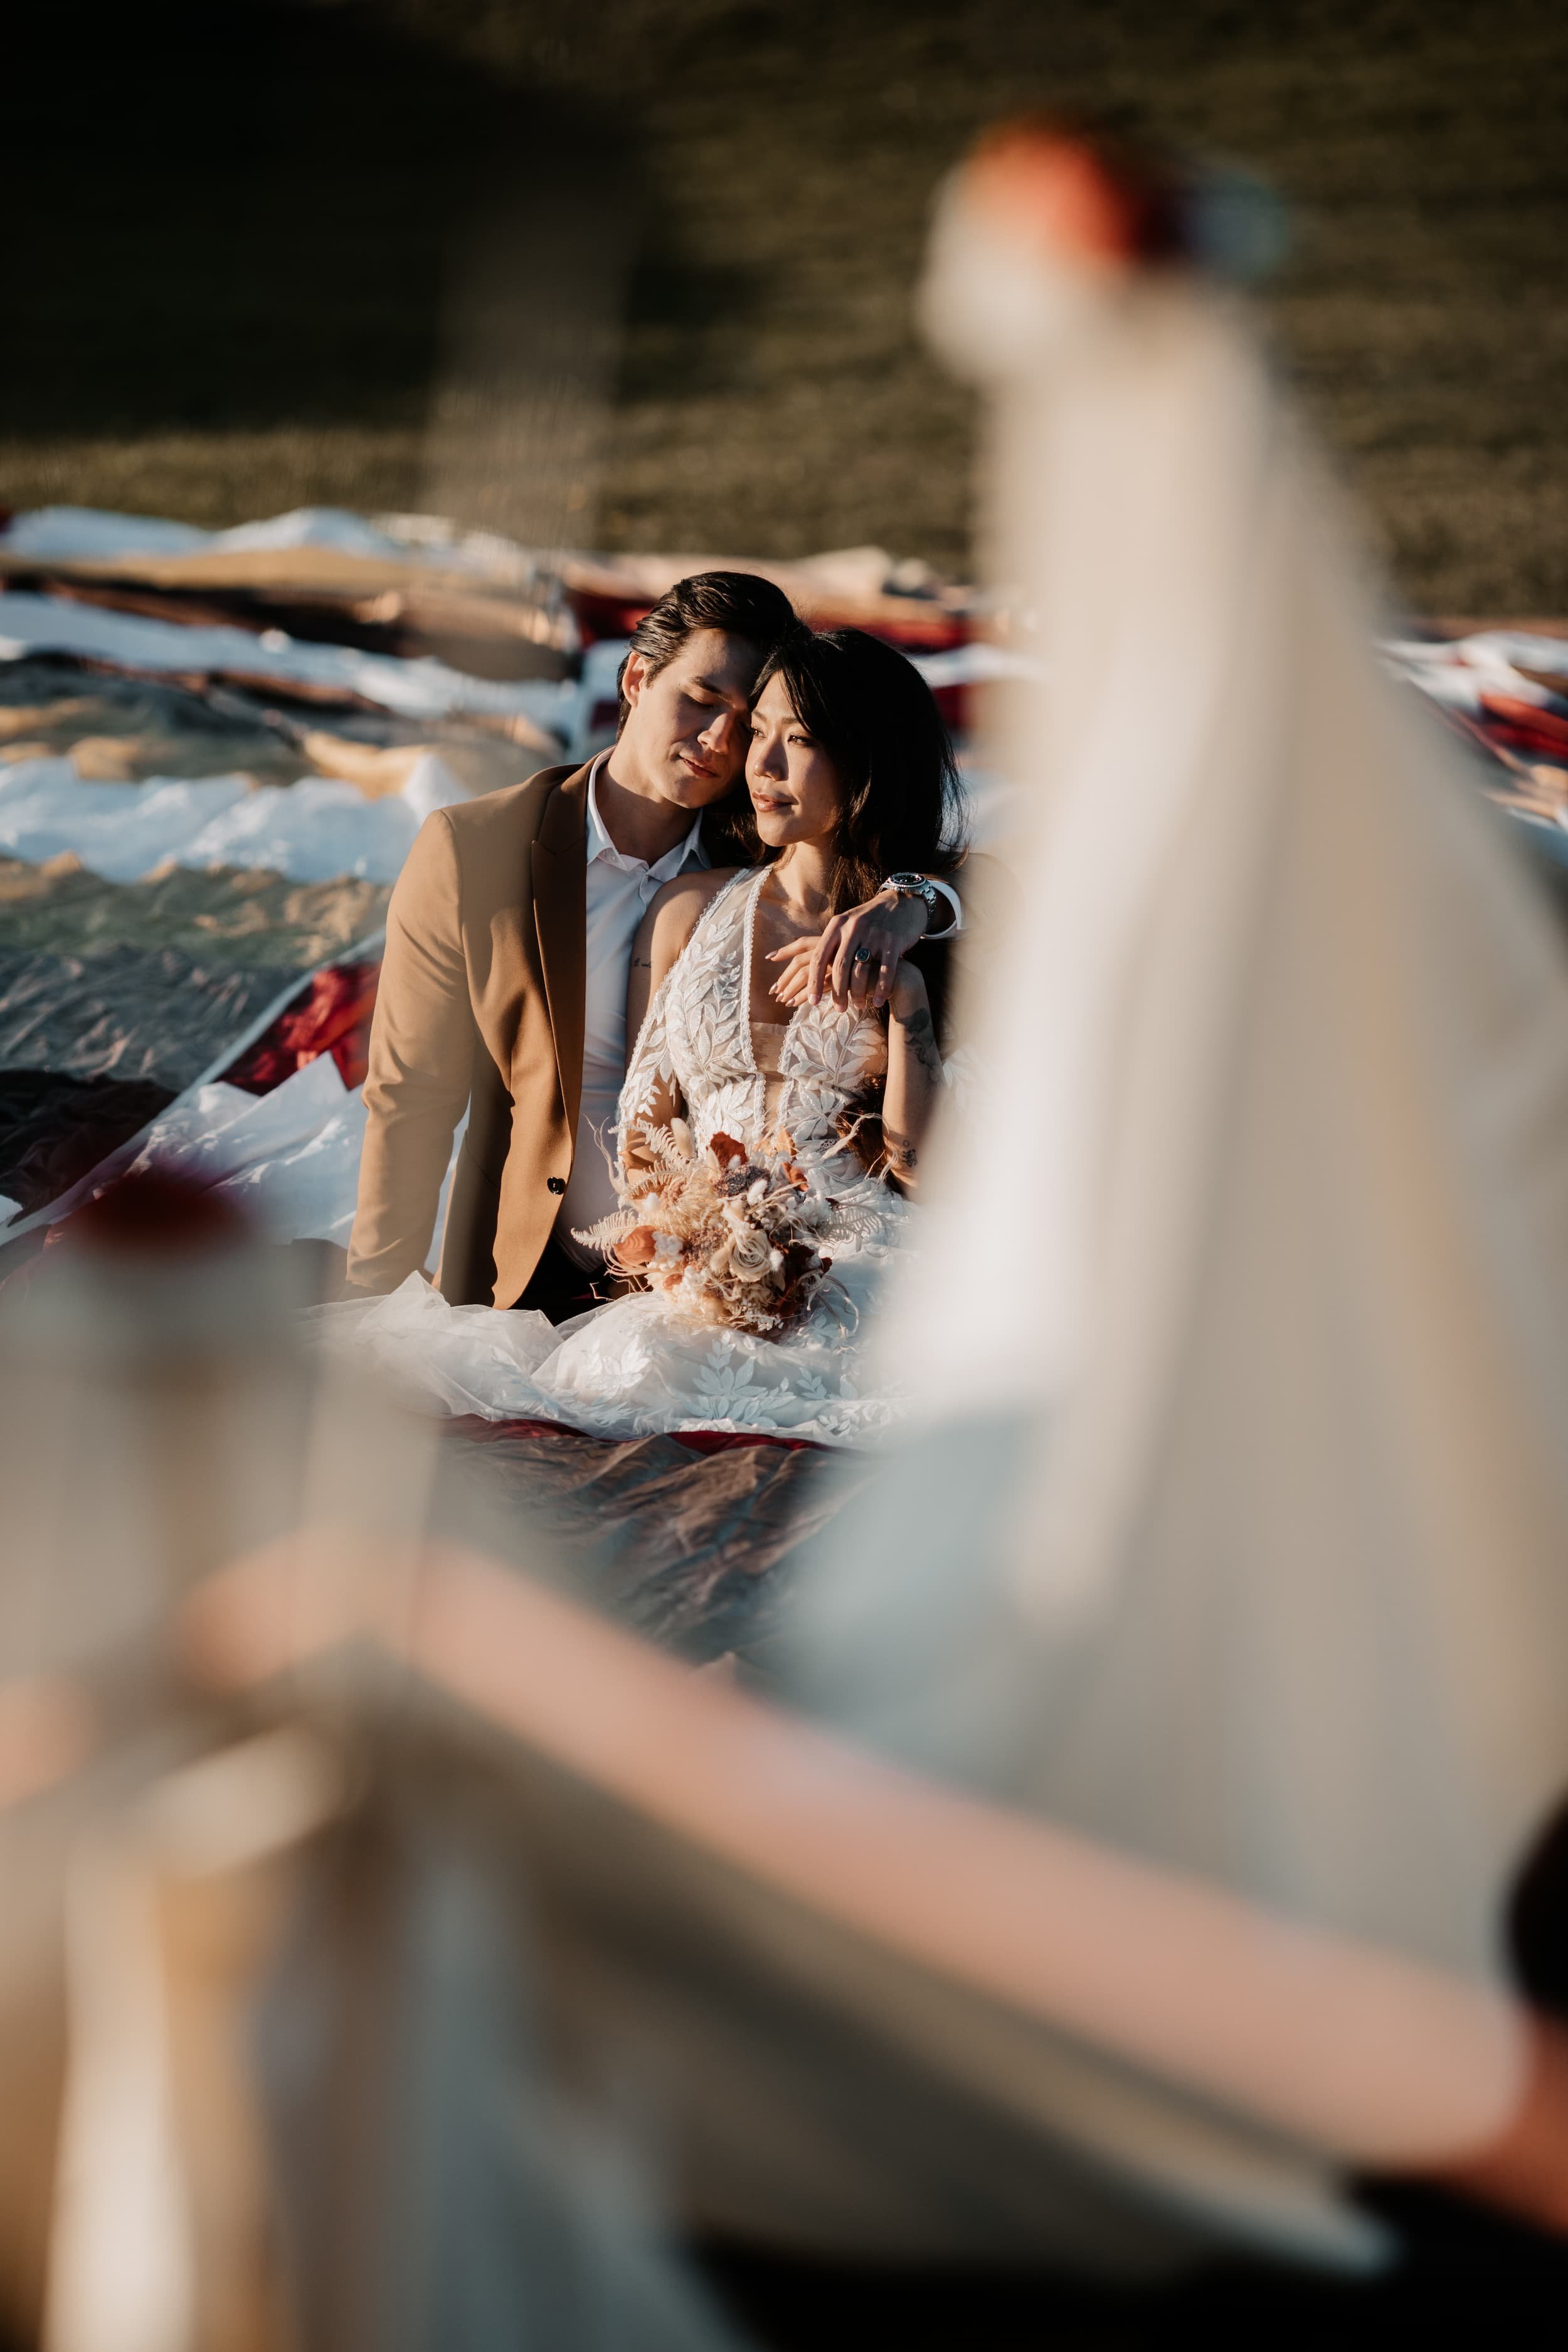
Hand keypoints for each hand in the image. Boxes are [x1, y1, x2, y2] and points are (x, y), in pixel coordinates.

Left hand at [767, 889, 928, 1012]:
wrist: (901, 901)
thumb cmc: (868, 920)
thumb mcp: (845, 924)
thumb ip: (829, 943)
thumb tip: (805, 969)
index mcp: (836, 926)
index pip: (818, 957)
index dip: (813, 982)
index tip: (812, 1001)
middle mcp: (853, 929)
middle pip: (838, 968)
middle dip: (837, 992)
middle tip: (839, 1009)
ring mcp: (874, 935)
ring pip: (860, 972)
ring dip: (857, 993)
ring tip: (857, 1006)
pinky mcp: (893, 941)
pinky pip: (885, 972)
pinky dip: (880, 989)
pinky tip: (877, 1002)